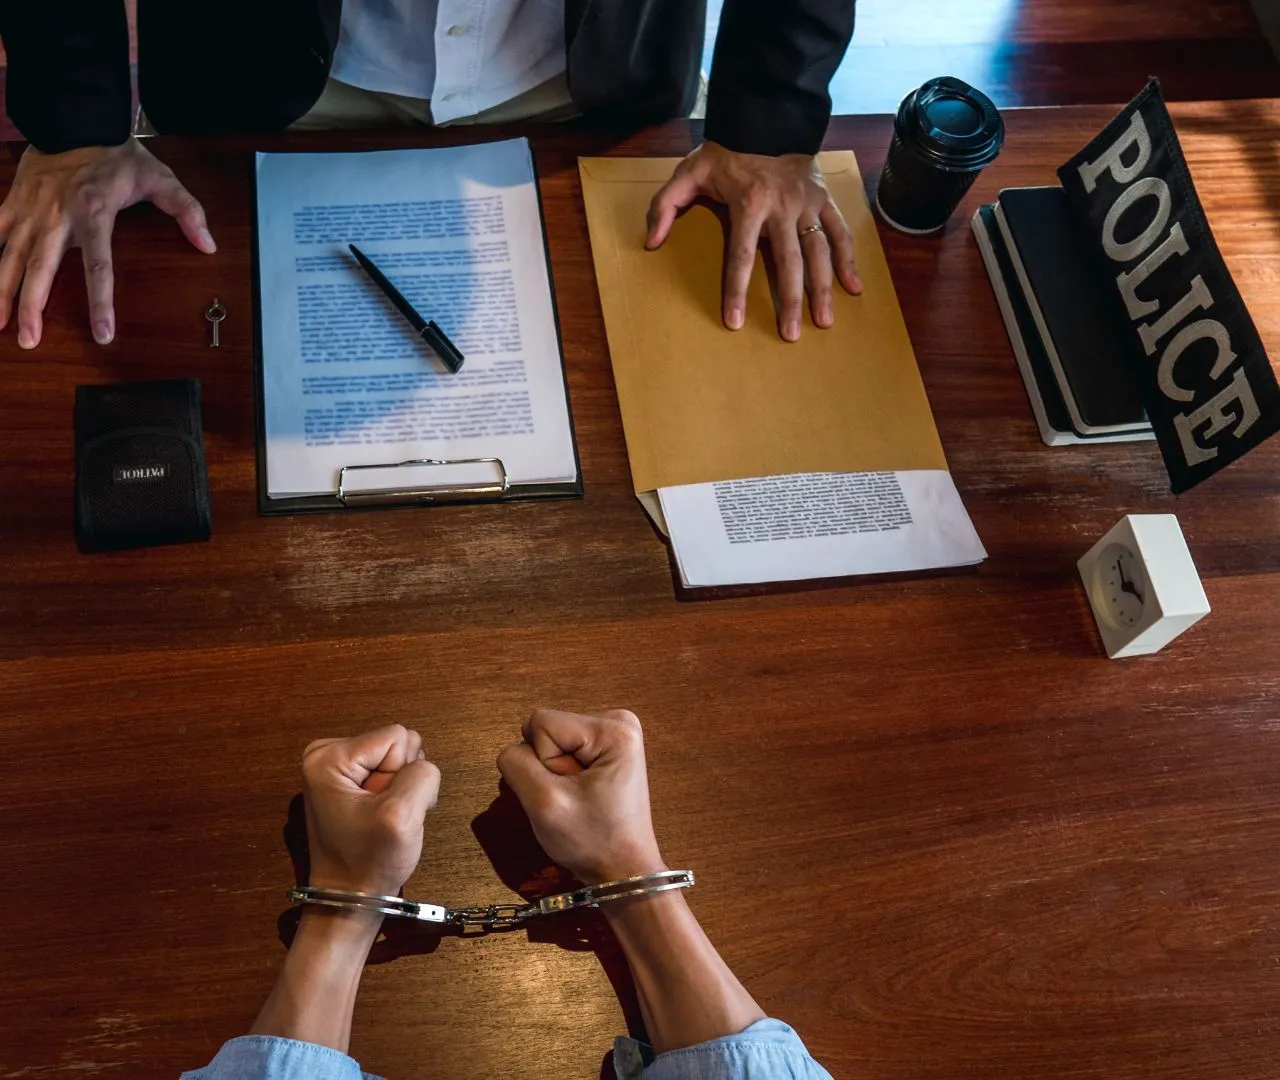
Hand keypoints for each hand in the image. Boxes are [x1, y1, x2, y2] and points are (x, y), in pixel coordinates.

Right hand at [0, 138, 215, 349]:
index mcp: (94, 213)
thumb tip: (209, 245)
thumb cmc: (119, 154)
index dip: (101, 302)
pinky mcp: (11, 201)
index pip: (99, 267)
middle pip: (40, 269)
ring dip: (1, 291)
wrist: (74, 116)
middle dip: (32, 307)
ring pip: (9, 256)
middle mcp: (56, 216)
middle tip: (30, 341)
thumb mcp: (160, 178)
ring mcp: (29, 210)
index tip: (102, 334)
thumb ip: (187, 211)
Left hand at [301, 724, 441, 896]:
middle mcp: (325, 753)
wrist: (350, 897)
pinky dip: (394, 793)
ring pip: (397, 756)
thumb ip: (421, 776)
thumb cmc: (369, 862)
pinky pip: (389, 769)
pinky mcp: (346, 779)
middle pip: (395, 744)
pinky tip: (382, 817)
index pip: (397, 737)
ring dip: (400, 788)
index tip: (384, 808)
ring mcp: (335, 766)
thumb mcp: (401, 817)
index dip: (402, 774)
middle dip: (400, 779)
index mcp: (328, 757)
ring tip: (383, 818)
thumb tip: (421, 765)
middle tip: (385, 815)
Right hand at [497, 709, 665, 884]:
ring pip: (552, 741)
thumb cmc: (593, 842)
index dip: (542, 763)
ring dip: (555, 773)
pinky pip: (563, 749)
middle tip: (574, 797)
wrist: (622, 868)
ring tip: (579, 798)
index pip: (540, 723)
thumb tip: (512, 749)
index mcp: (613, 728)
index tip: (570, 792)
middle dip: (549, 768)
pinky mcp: (607, 747)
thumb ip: (516, 765)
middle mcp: (618, 721)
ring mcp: (614, 733)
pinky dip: (564, 775)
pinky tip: (582, 795)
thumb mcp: (544, 804)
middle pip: (547, 729)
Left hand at [646, 139, 861, 341]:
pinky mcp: (824, 199)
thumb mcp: (689, 172)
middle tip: (790, 335)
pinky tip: (854, 288)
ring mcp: (807, 204)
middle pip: (788, 262)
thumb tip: (650, 242)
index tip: (735, 321)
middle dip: (789, 300)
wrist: (767, 117)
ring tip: (824, 321)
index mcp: (749, 204)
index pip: (742, 256)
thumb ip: (666, 205)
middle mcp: (782, 208)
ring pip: (819, 252)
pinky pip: (840, 232)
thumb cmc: (725, 151)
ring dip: (822, 288)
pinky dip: (849, 260)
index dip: (737, 290)